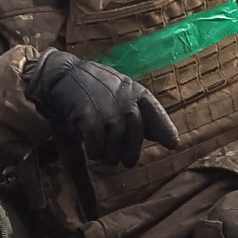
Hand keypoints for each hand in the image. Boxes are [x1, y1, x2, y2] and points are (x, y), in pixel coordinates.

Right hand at [26, 49, 179, 167]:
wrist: (65, 75)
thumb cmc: (95, 87)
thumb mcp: (122, 92)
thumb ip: (140, 112)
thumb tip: (165, 136)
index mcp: (136, 92)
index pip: (154, 112)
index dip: (164, 129)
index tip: (172, 144)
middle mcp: (125, 101)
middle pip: (135, 137)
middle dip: (131, 153)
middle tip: (127, 162)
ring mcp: (108, 110)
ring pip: (115, 146)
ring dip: (108, 155)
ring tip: (103, 155)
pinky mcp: (90, 118)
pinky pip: (96, 146)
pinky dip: (94, 151)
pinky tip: (91, 149)